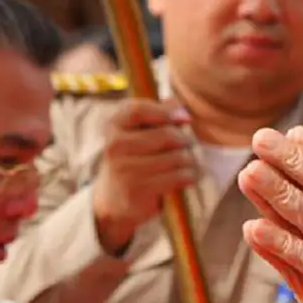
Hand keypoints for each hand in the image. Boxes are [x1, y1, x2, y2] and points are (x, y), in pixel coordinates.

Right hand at [91, 99, 196, 254]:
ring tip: (184, 164)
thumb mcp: (138, 131)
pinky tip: (185, 178)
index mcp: (114, 125)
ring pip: (178, 157)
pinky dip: (190, 176)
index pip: (139, 110)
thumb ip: (158, 112)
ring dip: (189, 160)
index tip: (185, 118)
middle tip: (185, 147)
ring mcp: (125, 169)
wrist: (113, 199)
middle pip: (167, 135)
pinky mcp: (138, 190)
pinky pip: (180, 176)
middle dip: (185, 141)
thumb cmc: (135, 157)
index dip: (166, 112)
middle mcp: (115, 146)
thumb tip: (177, 103)